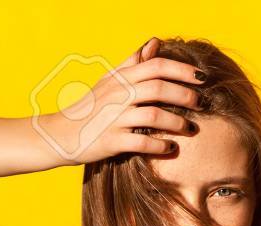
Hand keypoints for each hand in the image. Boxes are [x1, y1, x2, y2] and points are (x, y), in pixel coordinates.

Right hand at [36, 36, 203, 166]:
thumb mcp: (110, 80)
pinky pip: (141, 142)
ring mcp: (114, 118)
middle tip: (201, 103)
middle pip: (158, 88)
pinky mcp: (111, 141)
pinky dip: (159, 145)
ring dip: (176, 122)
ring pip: (153, 115)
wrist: (60, 134)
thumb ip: (133, 63)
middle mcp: (118, 95)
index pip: (156, 66)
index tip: (201, 77)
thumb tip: (155, 42)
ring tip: (190, 128)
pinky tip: (170, 148)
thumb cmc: (90, 107)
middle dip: (184, 95)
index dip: (181, 70)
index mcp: (121, 78)